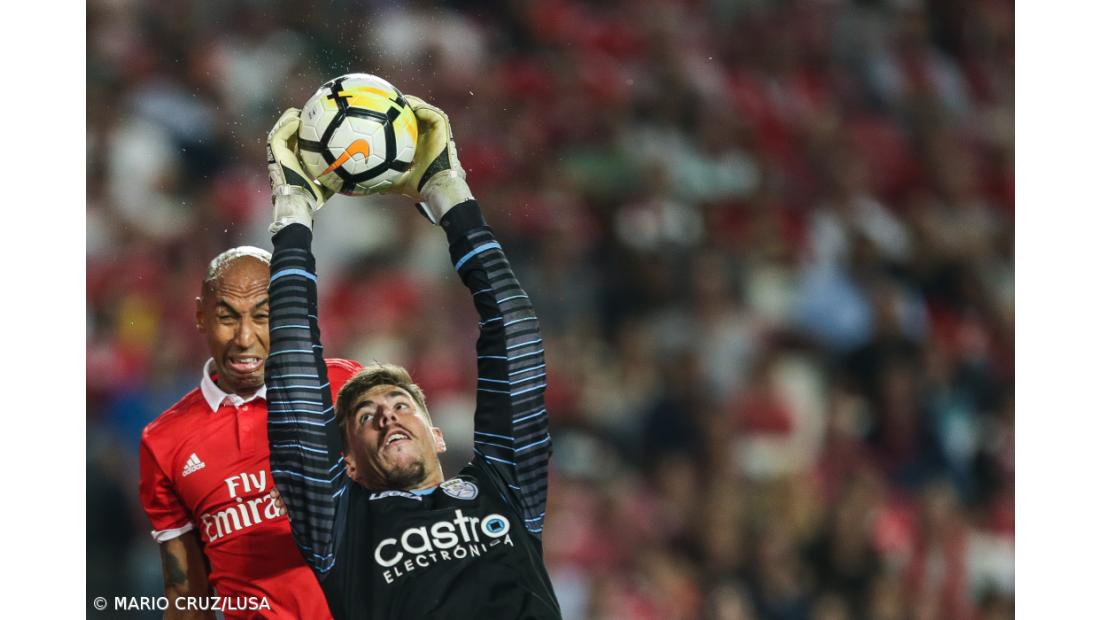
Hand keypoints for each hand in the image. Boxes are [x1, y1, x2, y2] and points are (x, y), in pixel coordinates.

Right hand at [267, 108, 332, 232]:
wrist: (299, 200)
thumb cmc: (312, 197)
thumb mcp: (327, 185)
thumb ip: (336, 177)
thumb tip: (353, 174)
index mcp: (294, 161)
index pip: (298, 142)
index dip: (305, 132)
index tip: (316, 124)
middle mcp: (285, 155)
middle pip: (288, 132)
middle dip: (296, 120)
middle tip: (309, 113)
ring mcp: (278, 153)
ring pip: (281, 129)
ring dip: (289, 118)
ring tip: (301, 112)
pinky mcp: (275, 152)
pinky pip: (279, 134)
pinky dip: (286, 125)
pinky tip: (297, 119)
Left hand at [381, 96, 473, 223]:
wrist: (436, 186)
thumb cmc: (419, 187)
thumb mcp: (394, 183)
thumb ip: (380, 180)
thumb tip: (359, 185)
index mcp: (418, 147)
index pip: (405, 130)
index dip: (393, 122)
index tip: (377, 116)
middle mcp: (428, 137)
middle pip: (414, 116)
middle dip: (400, 108)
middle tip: (383, 100)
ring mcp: (436, 131)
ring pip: (422, 110)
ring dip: (409, 102)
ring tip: (393, 96)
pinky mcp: (443, 127)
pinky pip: (430, 112)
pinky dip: (418, 105)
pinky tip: (404, 102)